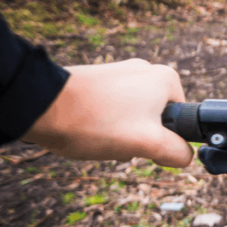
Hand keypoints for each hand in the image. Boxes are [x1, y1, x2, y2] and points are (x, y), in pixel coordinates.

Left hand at [23, 59, 192, 167]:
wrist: (41, 106)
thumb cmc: (96, 122)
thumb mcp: (148, 144)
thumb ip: (177, 152)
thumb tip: (185, 156)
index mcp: (167, 79)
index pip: (182, 123)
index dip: (165, 141)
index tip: (142, 143)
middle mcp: (147, 70)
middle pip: (157, 121)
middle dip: (140, 138)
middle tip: (119, 141)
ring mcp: (120, 72)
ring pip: (134, 118)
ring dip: (120, 133)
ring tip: (99, 135)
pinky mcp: (98, 80)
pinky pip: (113, 110)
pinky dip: (103, 123)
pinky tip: (88, 129)